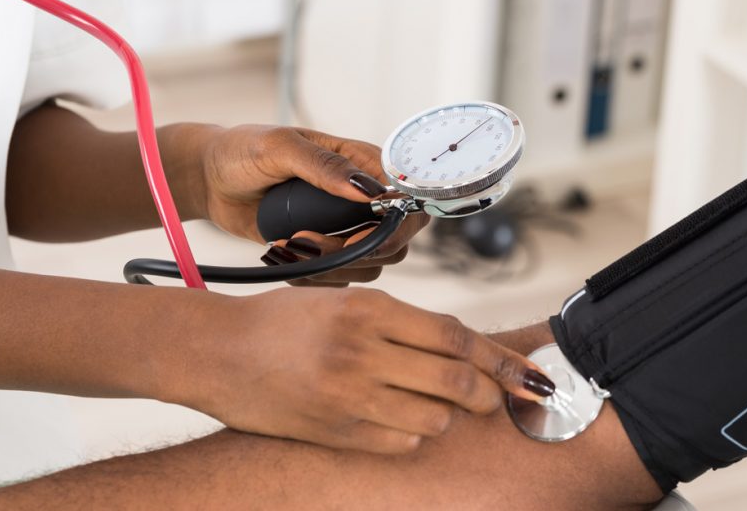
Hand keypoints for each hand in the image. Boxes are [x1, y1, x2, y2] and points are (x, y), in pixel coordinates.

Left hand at [168, 123, 427, 283]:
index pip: (406, 198)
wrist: (211, 180)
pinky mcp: (326, 252)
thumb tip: (368, 191)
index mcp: (362, 164)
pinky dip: (315, 277)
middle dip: (359, 251)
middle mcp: (362, 199)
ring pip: (370, 265)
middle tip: (309, 239)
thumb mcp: (279, 147)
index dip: (394, 225)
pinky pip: (341, 279)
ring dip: (332, 265)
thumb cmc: (244, 151)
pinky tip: (285, 255)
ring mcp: (346, 228)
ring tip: (290, 243)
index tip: (355, 235)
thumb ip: (324, 165)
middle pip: (396, 241)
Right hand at [174, 287, 556, 453]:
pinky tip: (401, 422)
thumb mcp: (343, 301)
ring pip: (435, 419)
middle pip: (456, 381)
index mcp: (369, 308)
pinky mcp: (334, 431)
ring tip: (438, 406)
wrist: (216, 351)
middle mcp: (363, 350)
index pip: (456, 336)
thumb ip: (401, 323)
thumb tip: (464, 348)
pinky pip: (400, 444)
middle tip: (494, 398)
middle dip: (489, 394)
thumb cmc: (284, 321)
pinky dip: (414, 436)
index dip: (500, 359)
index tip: (530, 374)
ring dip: (448, 416)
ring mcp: (348, 395)